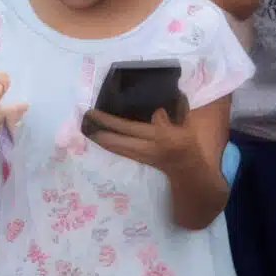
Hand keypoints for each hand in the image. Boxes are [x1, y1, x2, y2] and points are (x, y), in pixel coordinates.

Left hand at [82, 102, 202, 176]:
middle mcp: (148, 147)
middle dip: (102, 127)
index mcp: (162, 136)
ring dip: (100, 137)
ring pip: (115, 147)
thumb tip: (156, 107)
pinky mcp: (137, 160)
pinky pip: (119, 151)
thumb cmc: (188, 142)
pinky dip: (107, 143)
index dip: (113, 120)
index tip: (101, 110)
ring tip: (87, 125)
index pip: (132, 127)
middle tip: (88, 115)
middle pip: (119, 138)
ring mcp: (141, 155)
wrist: (187, 168)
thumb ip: (175, 112)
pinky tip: (98, 137)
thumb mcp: (186, 125)